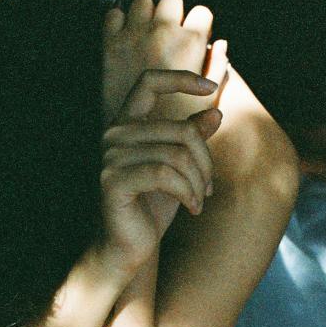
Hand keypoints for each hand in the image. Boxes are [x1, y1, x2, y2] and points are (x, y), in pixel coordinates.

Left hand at [103, 0, 225, 124]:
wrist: (137, 145)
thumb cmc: (177, 126)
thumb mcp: (208, 101)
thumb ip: (216, 69)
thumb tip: (219, 44)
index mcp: (192, 43)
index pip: (201, 12)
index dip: (197, 25)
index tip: (190, 38)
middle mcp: (164, 33)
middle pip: (171, 0)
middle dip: (170, 14)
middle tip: (165, 33)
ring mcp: (135, 36)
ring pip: (142, 2)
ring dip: (144, 14)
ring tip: (143, 33)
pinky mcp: (110, 46)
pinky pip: (113, 16)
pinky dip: (117, 23)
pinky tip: (122, 38)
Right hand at [103, 0, 229, 234]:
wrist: (126, 248)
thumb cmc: (149, 209)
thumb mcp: (177, 170)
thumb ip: (190, 140)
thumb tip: (215, 114)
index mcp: (125, 126)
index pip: (148, 82)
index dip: (180, 78)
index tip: (209, 88)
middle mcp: (113, 136)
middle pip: (180, 129)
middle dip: (205, 161)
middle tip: (209, 188)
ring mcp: (110, 157)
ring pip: (177, 154)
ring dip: (198, 182)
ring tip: (199, 201)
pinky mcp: (113, 180)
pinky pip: (166, 174)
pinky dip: (188, 193)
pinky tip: (193, 209)